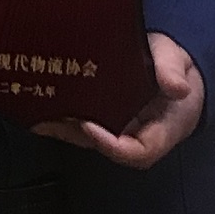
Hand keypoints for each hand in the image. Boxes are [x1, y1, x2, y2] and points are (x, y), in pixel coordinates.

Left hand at [35, 33, 203, 168]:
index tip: (89, 125)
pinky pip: (82, 123)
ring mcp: (117, 128)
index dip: (111, 145)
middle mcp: (135, 136)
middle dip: (75, 134)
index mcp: (161, 130)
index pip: (137, 152)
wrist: (171, 67)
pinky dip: (62, 118)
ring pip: (88, 137)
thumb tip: (177, 87)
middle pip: (104, 146)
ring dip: (62, 127)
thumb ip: (173, 70)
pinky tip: (38, 106)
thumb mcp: (178, 61)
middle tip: (51, 116)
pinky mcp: (103, 117)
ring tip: (37, 112)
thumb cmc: (176, 68)